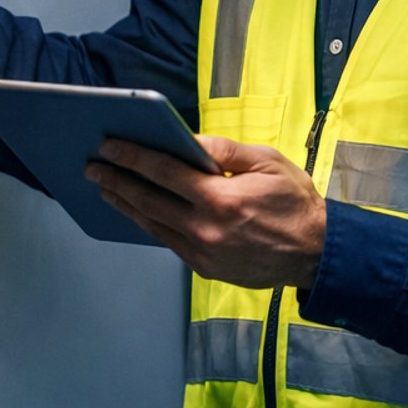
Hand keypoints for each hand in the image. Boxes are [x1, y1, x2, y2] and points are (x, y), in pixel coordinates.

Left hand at [86, 136, 326, 289]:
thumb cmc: (294, 202)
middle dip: (116, 181)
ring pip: (152, 224)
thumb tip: (187, 140)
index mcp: (221, 199)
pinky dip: (148, 223)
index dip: (132, 157)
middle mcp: (205, 228)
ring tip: (104, 188)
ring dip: (125, 204)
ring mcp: (202, 252)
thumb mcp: (268, 162)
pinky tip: (137, 210)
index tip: (109, 145)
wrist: (315, 252)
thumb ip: (225, 151)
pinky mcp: (204, 267)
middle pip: (148, 200)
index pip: (164, 172)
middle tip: (92, 167)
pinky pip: (168, 241)